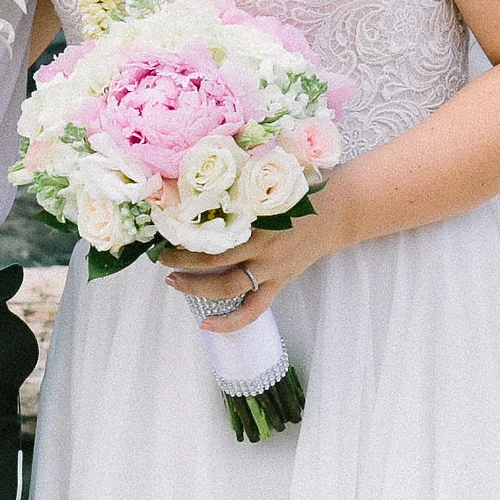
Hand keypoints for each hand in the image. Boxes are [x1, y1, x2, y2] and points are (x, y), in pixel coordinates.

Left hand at [159, 199, 341, 329]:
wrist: (338, 212)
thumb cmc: (302, 190)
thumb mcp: (270, 181)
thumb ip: (243, 185)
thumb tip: (203, 175)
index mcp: (259, 218)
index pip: (214, 230)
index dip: (187, 232)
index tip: (166, 228)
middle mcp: (262, 247)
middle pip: (213, 262)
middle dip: (182, 261)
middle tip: (161, 257)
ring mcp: (271, 269)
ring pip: (227, 288)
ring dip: (195, 288)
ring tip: (173, 281)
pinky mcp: (278, 283)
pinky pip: (252, 310)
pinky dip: (230, 322)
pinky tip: (207, 324)